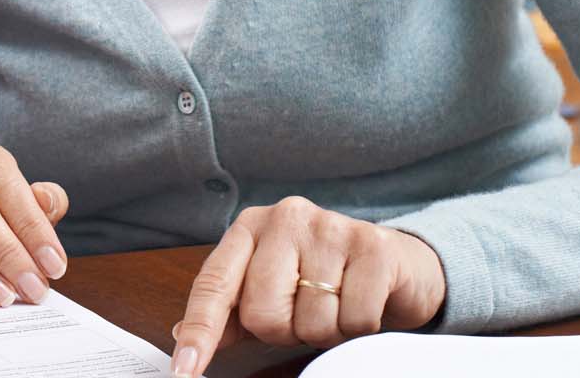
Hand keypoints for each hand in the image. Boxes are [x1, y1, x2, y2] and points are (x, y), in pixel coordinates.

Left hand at [169, 196, 445, 377]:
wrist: (397, 264)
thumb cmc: (325, 278)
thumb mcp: (273, 288)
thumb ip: (231, 311)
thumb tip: (181, 334)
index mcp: (250, 227)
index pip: (214, 285)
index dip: (200, 332)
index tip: (185, 370)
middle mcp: (285, 217)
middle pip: (263, 312)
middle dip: (286, 330)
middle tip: (306, 313)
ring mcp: (329, 227)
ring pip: (311, 321)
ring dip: (327, 330)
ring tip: (338, 305)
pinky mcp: (372, 245)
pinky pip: (354, 319)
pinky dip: (360, 327)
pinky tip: (363, 302)